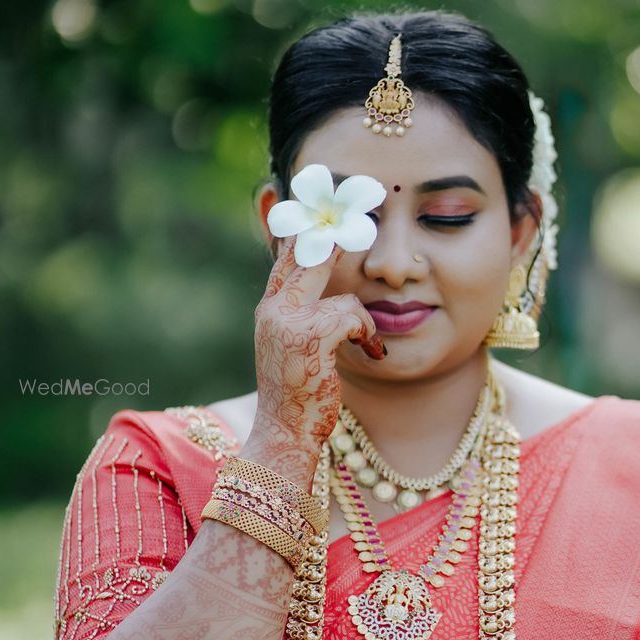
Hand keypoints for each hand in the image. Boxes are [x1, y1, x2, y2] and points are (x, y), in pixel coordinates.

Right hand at [242, 237, 383, 481]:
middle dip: (336, 237)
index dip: (306, 230)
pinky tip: (369, 353)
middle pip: (309, 256)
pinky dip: (368, 336)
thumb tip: (330, 286)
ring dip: (363, 323)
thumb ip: (303, 313)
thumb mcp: (293, 345)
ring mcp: (288, 322)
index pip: (286, 256)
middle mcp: (273, 310)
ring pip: (344, 299)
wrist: (284, 432)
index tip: (322, 207)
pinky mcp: (309, 338)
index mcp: (269, 309)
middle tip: (361, 218)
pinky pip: (353, 318)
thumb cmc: (297, 393)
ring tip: (366, 345)